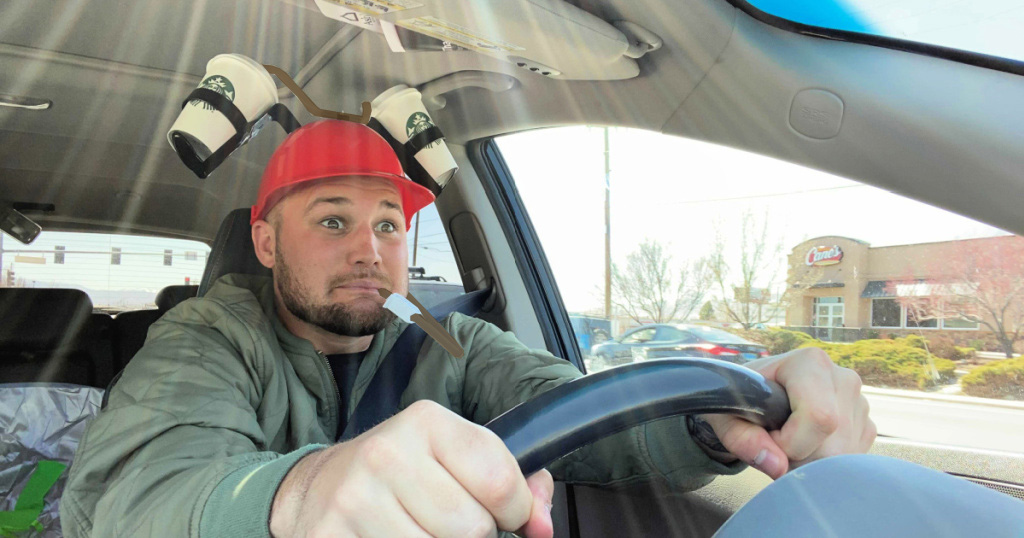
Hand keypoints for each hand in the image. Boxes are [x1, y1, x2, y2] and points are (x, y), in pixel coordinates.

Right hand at [270, 400, 554, 537]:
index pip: (500, 481)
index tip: (504, 513)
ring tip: (419, 531)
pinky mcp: (333, 537)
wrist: (316, 490)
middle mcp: (387, 453)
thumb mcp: (453, 456)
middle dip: (473, 536)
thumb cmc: (401, 475)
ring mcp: (356, 499)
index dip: (515, 511)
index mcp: (425, 422)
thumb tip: (543, 526)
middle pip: (472, 529)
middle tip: (447, 523)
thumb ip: (513, 482)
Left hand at [698, 348, 875, 478]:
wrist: (752, 396)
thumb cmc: (738, 402)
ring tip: (787, 439)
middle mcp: (843, 377)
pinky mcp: (865, 423)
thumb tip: (777, 467)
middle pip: (832, 442)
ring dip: (810, 461)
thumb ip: (743, 439)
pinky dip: (825, 461)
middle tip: (773, 441)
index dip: (790, 441)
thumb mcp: (726, 417)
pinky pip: (850, 458)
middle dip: (798, 456)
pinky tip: (805, 443)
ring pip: (843, 455)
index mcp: (810, 362)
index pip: (819, 416)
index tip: (767, 437)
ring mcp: (858, 401)